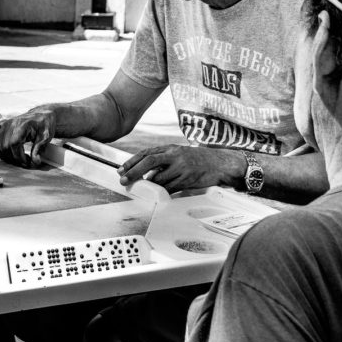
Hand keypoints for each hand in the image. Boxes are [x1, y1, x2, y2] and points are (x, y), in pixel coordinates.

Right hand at [0, 109, 55, 167]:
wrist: (40, 115)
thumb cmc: (43, 124)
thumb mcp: (45, 136)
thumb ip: (38, 149)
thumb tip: (34, 161)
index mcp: (21, 125)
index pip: (13, 144)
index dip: (19, 156)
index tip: (27, 161)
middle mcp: (10, 125)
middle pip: (4, 147)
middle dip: (14, 158)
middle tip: (25, 161)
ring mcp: (4, 127)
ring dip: (7, 157)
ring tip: (19, 158)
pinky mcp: (2, 130)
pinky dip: (1, 152)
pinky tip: (11, 154)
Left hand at [117, 145, 244, 192]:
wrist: (221, 163)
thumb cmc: (197, 160)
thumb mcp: (179, 154)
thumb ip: (162, 160)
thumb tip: (144, 173)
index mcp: (171, 148)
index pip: (147, 153)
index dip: (132, 162)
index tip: (121, 170)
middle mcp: (175, 156)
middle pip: (149, 162)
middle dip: (134, 171)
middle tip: (124, 181)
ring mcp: (182, 168)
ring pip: (159, 179)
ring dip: (150, 185)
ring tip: (146, 188)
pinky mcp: (188, 180)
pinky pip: (170, 188)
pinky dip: (162, 192)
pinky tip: (159, 193)